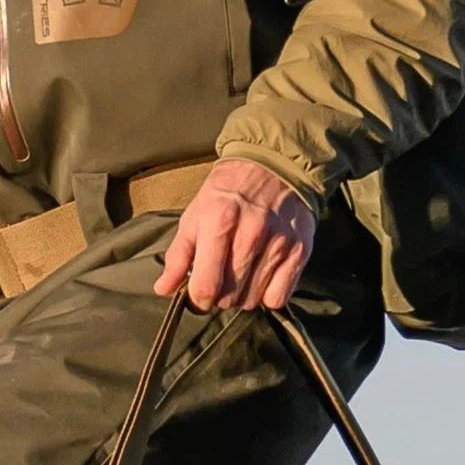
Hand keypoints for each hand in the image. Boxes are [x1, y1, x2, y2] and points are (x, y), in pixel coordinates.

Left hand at [154, 159, 316, 312]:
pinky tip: (261, 278)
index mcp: (219, 223)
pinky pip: (279, 298)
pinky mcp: (301, 250)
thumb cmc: (227, 193)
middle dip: (218, 297)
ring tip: (240, 275)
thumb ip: (178, 256)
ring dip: (241, 296)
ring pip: (251, 300)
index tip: (197, 296)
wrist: (274, 163)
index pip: (206, 287)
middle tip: (219, 280)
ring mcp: (279, 243)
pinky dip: (267, 296)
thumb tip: (163, 289)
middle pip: (228, 298)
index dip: (196, 301)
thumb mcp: (194, 216)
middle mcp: (251, 234)